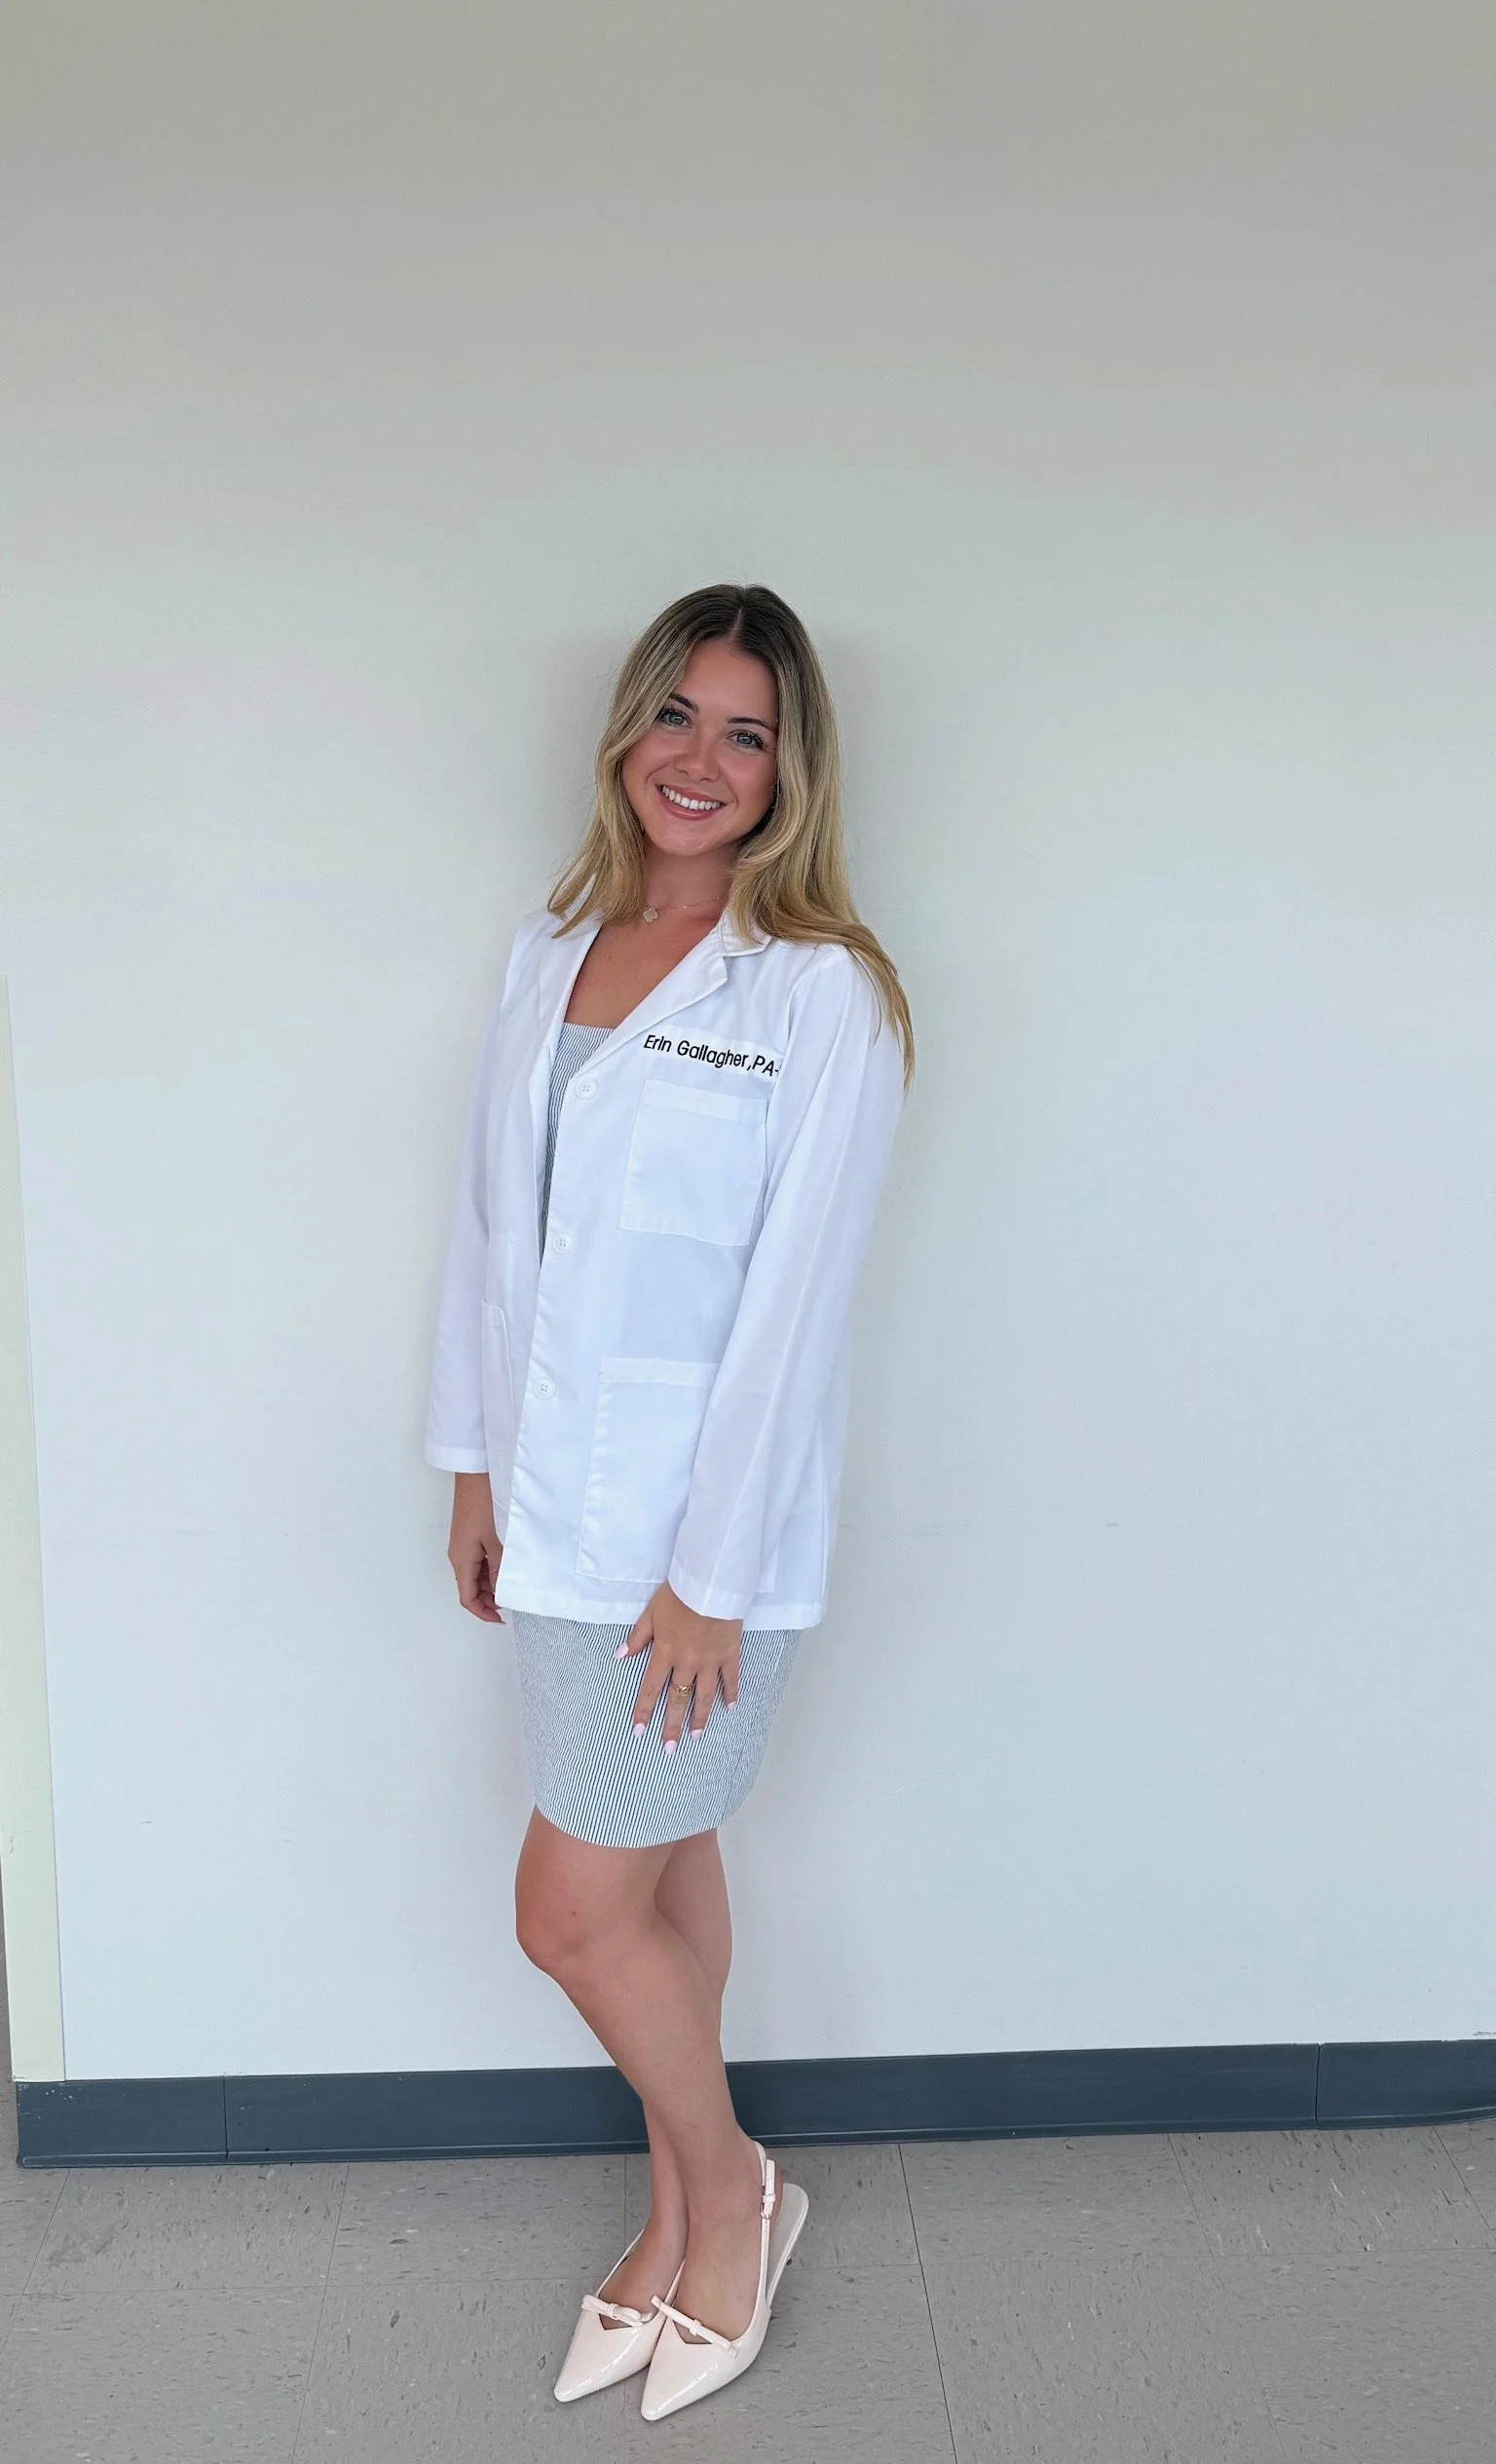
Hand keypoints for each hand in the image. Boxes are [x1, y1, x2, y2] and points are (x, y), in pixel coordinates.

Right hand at [448, 1471, 503, 1622]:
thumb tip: (501, 1591)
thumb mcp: (497, 1540)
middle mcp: (458, 1555)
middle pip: (470, 1588)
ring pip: (474, 1575)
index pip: (467, 1598)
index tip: (500, 1619)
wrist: (475, 1474)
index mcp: (461, 1560)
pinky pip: (477, 1561)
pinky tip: (505, 1567)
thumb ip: (499, 1568)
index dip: (483, 1612)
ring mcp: (462, 1545)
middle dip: (488, 1600)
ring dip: (490, 1585)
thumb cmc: (483, 1502)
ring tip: (511, 1585)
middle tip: (511, 1603)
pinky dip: (489, 1570)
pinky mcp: (468, 1536)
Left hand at [620, 1582, 741, 1748]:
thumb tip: (619, 1656)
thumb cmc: (679, 1594)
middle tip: (669, 1748)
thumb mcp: (651, 1612)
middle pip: (678, 1698)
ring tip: (696, 1737)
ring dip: (699, 1717)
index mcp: (665, 1652)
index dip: (644, 1711)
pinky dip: (730, 1694)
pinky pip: (730, 1678)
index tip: (638, 1732)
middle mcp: (687, 1662)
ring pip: (704, 1695)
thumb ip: (637, 1637)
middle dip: (672, 1725)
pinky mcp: (730, 1653)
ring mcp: (710, 1660)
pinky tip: (729, 1708)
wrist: (712, 1583)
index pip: (651, 1688)